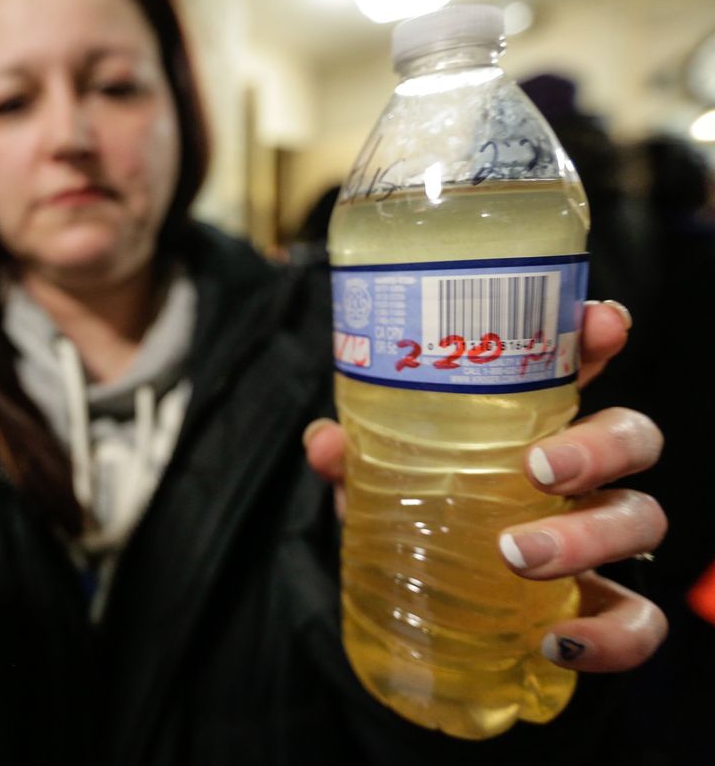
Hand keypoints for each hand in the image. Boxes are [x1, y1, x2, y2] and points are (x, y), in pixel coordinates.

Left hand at [303, 300, 667, 672]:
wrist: (424, 607)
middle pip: (630, 437)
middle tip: (538, 468)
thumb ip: (352, 457)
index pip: (582, 364)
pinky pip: (635, 619)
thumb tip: (326, 444)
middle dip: (598, 444)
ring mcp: (597, 538)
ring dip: (587, 536)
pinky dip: (610, 635)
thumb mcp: (376, 479)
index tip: (600, 324)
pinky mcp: (599, 607)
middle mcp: (579, 473)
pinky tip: (556, 640)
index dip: (600, 336)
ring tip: (517, 554)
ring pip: (640, 518)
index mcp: (530, 422)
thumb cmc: (413, 512)